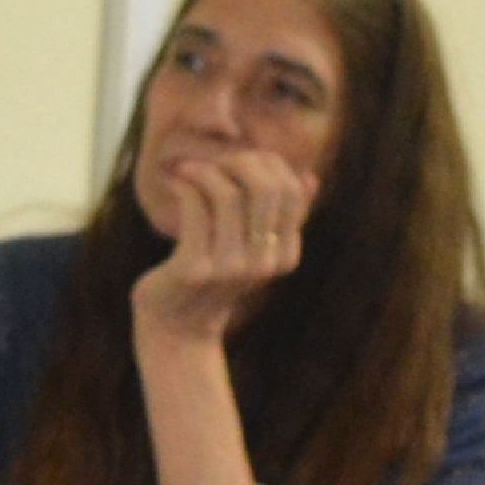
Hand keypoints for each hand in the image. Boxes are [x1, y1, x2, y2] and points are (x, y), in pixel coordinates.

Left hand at [131, 143, 317, 343]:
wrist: (176, 326)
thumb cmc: (215, 278)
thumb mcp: (254, 249)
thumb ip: (281, 217)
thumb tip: (309, 176)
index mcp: (285, 255)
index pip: (291, 191)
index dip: (267, 163)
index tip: (239, 158)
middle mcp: (263, 263)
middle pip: (266, 188)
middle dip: (239, 162)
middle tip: (213, 160)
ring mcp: (230, 268)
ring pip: (228, 195)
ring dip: (205, 171)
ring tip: (187, 169)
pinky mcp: (195, 268)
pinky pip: (195, 208)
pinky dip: (184, 187)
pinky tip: (175, 185)